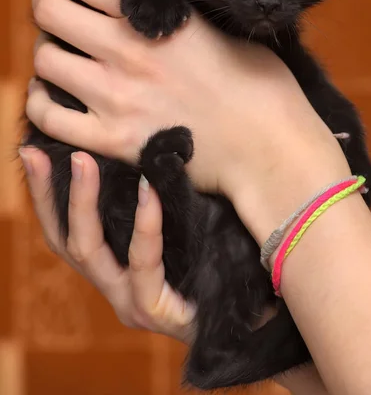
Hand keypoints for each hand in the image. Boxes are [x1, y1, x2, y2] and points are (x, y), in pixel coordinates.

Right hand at [19, 146, 195, 341]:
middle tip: (47, 151)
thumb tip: (140, 152)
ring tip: (86, 161)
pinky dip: (144, 224)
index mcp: (111, 269)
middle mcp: (111, 287)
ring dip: (83, 202)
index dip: (45, 194)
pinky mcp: (153, 312)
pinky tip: (148, 191)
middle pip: (65, 240)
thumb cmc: (209, 264)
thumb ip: (150, 206)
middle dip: (51, 194)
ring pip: (90, 251)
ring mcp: (128, 303)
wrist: (241, 315)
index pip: (64, 231)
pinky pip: (143, 263)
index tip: (33, 154)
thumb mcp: (174, 231)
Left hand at [26, 0, 350, 241]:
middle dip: (48, 1)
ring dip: (49, 53)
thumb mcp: (223, 31)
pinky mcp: (114, 141)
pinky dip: (43, 104)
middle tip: (60, 9)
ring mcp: (116, 99)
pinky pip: (48, 117)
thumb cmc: (261, 87)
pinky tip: (56, 97)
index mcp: (157, 17)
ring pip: (44, 60)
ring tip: (65, 56)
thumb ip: (178, 12)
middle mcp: (127, 52)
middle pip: (48, 9)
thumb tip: (152, 2)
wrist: (270, 148)